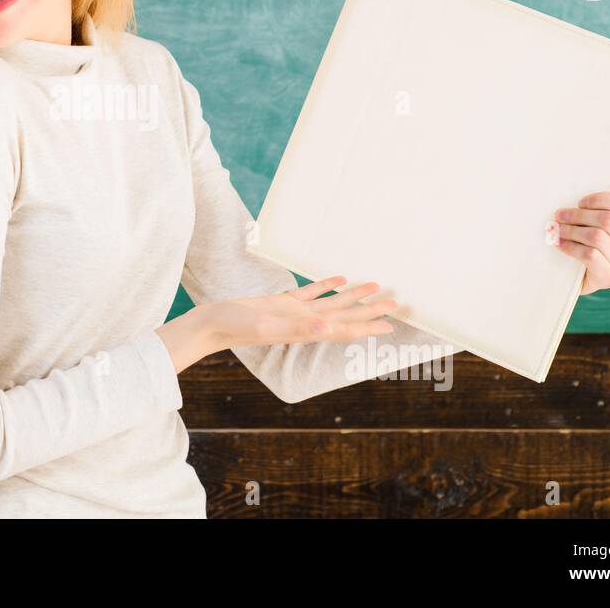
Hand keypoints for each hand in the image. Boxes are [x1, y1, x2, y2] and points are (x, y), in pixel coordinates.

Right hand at [208, 275, 399, 349]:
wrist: (214, 323)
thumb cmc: (237, 326)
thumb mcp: (267, 325)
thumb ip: (297, 328)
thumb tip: (328, 329)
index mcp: (305, 329)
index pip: (344, 328)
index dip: (368, 326)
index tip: (391, 324)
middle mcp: (305, 322)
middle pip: (345, 315)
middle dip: (370, 310)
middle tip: (396, 302)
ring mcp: (295, 312)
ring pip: (332, 303)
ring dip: (354, 296)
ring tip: (374, 286)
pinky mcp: (283, 302)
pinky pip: (311, 293)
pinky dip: (327, 286)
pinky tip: (338, 279)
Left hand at [549, 191, 609, 294]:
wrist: (567, 278)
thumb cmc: (573, 243)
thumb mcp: (581, 223)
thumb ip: (584, 211)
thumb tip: (569, 200)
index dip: (601, 199)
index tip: (580, 202)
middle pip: (608, 220)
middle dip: (578, 215)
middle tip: (558, 216)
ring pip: (598, 237)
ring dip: (571, 231)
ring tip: (555, 230)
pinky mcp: (609, 278)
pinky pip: (590, 255)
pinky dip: (571, 247)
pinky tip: (558, 244)